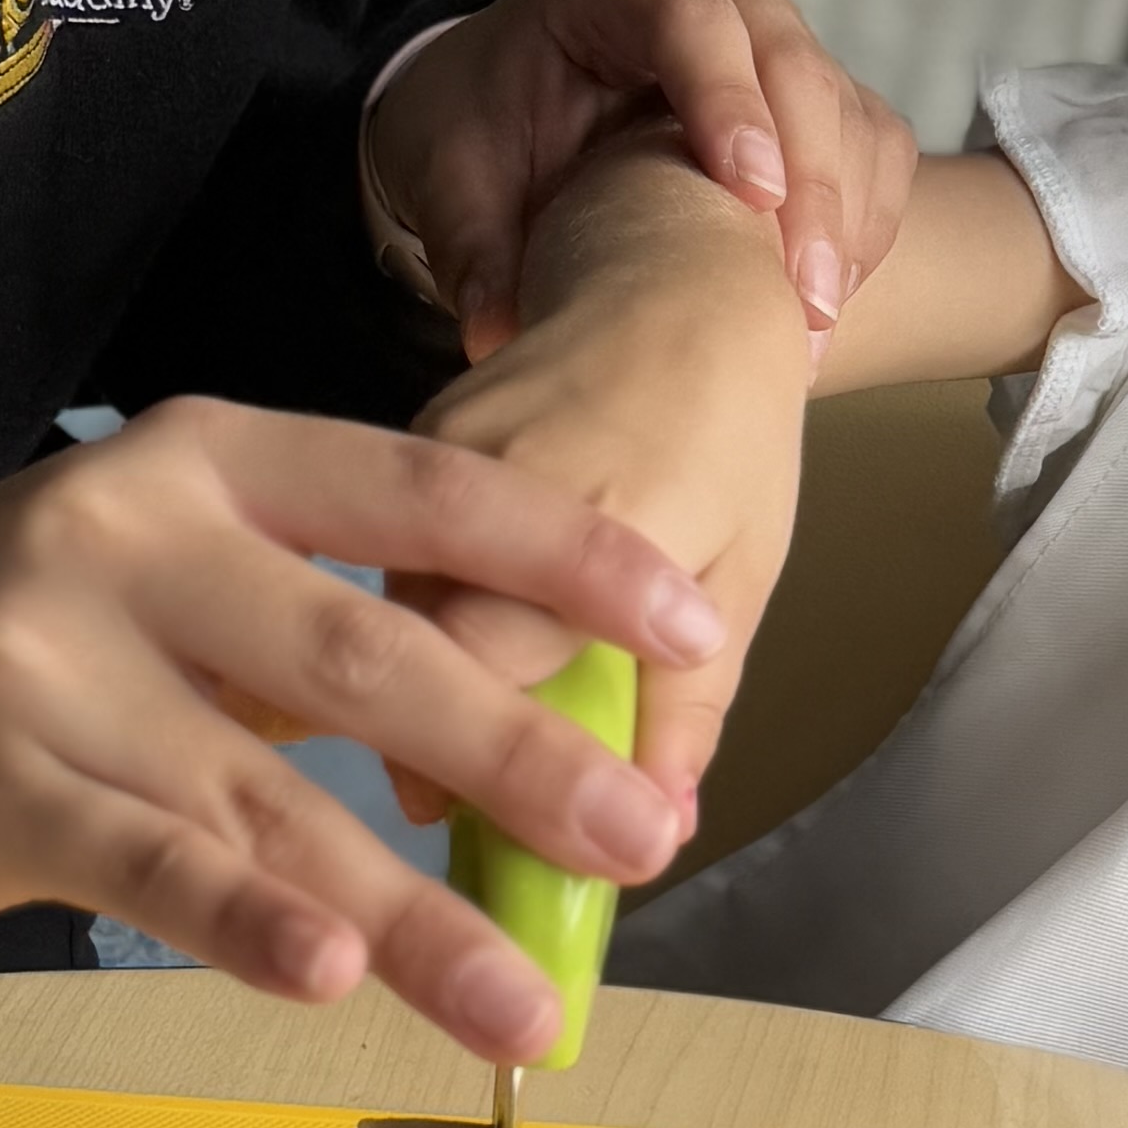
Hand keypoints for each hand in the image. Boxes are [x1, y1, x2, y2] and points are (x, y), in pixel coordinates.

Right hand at [0, 398, 720, 1060]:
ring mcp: (52, 655)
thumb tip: (515, 724)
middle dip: (529, 753)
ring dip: (419, 913)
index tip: (694, 630)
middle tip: (649, 835)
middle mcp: (131, 532)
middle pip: (374, 648)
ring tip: (530, 1002)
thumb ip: (304, 626)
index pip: (422, 486)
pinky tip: (336, 973)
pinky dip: (246, 920)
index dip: (566, 557)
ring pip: (276, 794)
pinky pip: (146, 860)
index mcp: (202, 462)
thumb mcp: (147, 574)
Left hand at [365, 0, 916, 356]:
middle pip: (790, 63)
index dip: (729, 100)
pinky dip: (862, 224)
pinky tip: (828, 304)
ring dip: (844, 218)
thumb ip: (469, 248)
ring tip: (817, 322)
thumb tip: (497, 332)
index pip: (689, 17)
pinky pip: (872, 146)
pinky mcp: (814, 88)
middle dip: (810, 182)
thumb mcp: (451, 178)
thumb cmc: (485, 128)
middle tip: (805, 298)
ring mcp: (772, 28)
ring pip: (845, 108)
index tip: (752, 195)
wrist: (518, 111)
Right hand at [395, 147, 815, 816]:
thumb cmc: (731, 438)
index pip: (493, 668)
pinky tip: (425, 687)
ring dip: (408, 700)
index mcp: (605, 518)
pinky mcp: (402, 451)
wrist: (676, 279)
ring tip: (440, 770)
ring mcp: (433, 460)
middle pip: (415, 653)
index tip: (499, 848)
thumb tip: (652, 834)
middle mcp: (498, 485)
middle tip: (456, 827)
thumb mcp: (742, 582)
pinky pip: (386, 569)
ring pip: (385, 617)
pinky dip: (405, 640)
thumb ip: (686, 714)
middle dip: (426, 754)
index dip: (481, 769)